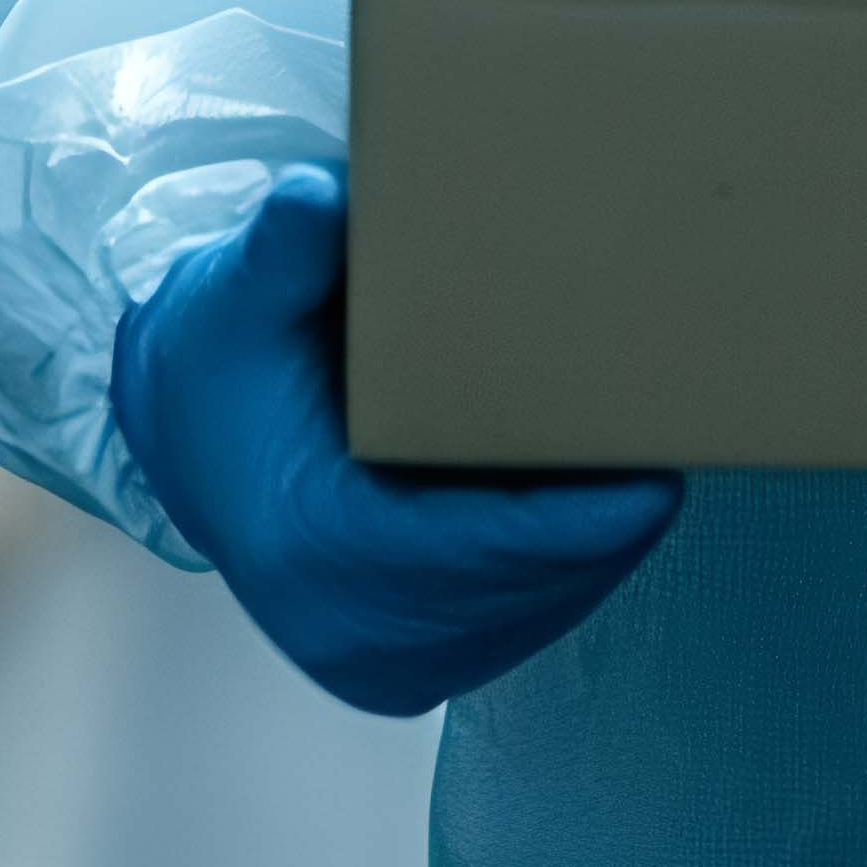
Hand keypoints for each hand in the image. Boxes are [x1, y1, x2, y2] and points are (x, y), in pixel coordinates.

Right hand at [106, 161, 681, 713]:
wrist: (189, 448)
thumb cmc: (225, 365)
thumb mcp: (236, 299)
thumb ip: (281, 251)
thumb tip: (316, 196)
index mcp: (309, 549)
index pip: (464, 553)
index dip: (569, 527)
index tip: (654, 484)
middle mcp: (343, 631)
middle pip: (517, 588)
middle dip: (603, 527)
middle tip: (677, 442)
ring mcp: (379, 665)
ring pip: (530, 612)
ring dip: (595, 548)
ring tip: (649, 461)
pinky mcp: (407, 671)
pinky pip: (515, 622)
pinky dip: (564, 568)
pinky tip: (599, 502)